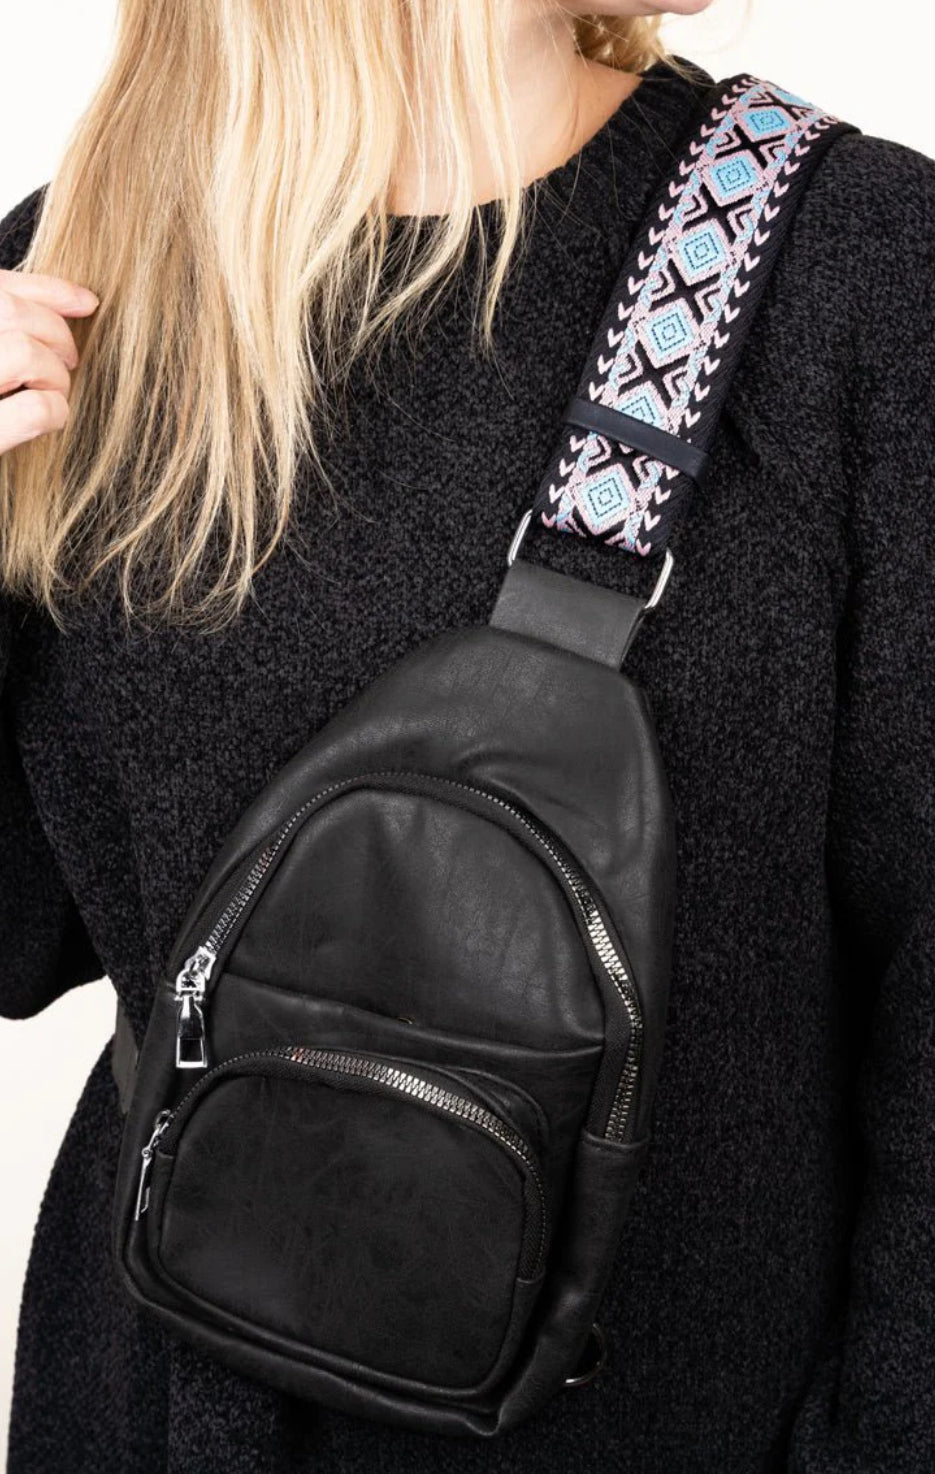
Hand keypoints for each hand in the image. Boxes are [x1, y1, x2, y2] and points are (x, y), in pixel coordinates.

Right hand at [0, 269, 98, 454]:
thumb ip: (11, 328)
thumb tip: (84, 301)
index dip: (47, 290)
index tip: (86, 302)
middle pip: (11, 312)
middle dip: (55, 334)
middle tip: (68, 361)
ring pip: (24, 352)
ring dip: (54, 373)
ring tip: (54, 392)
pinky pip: (35, 409)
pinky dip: (56, 411)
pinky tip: (51, 418)